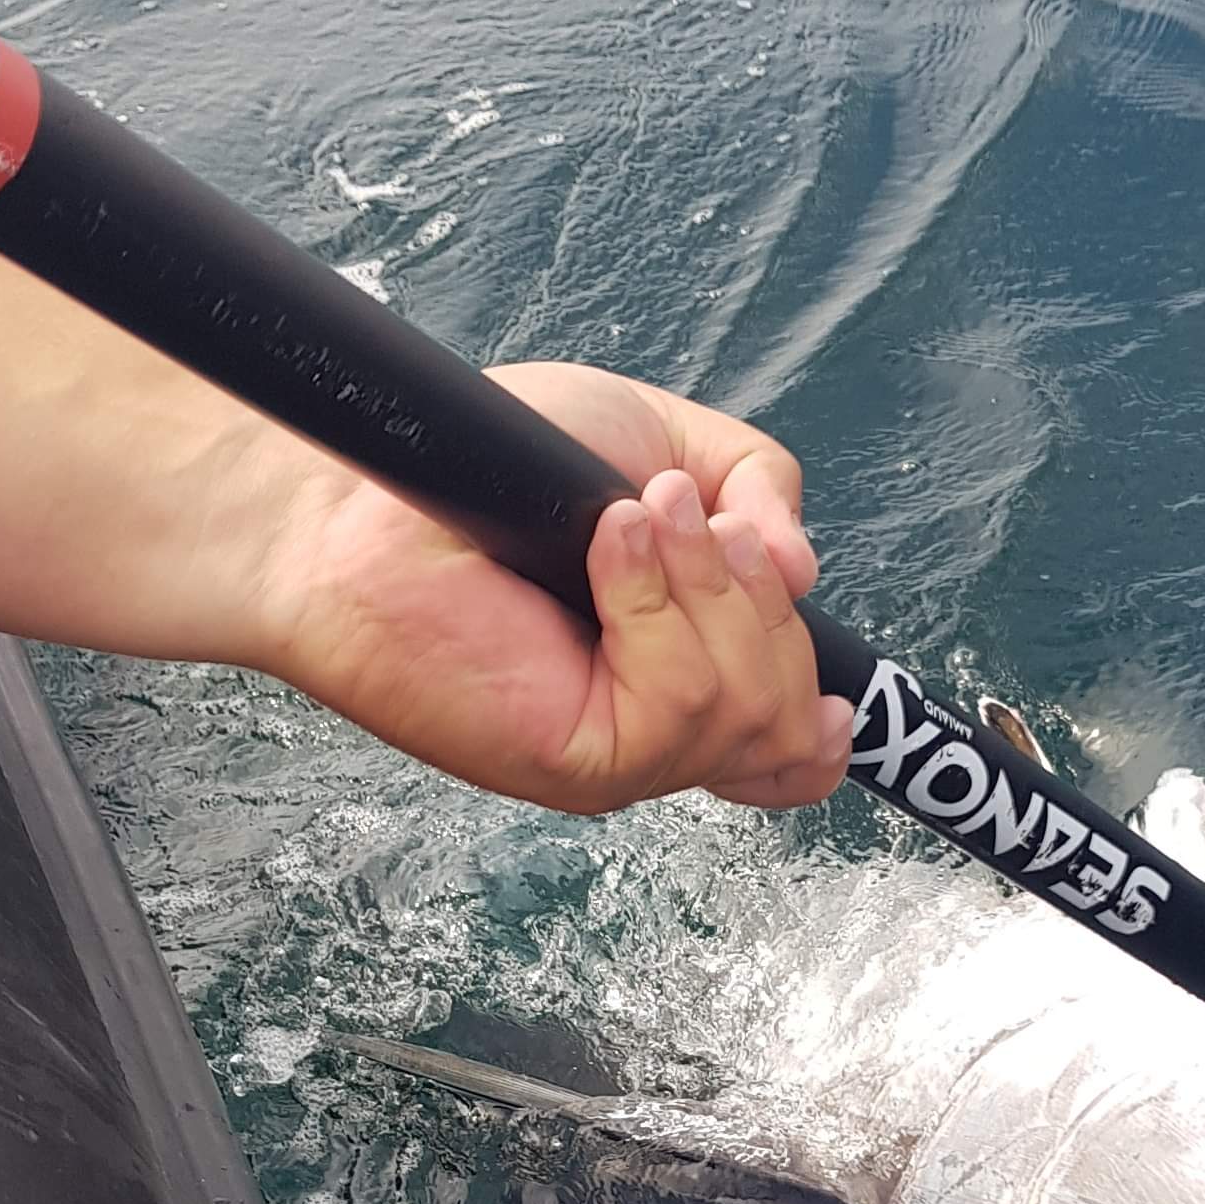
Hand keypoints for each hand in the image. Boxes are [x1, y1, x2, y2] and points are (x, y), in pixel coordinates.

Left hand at [246, 360, 852, 813]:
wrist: (368, 492)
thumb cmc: (490, 463)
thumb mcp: (659, 442)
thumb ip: (758, 487)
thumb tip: (805, 572)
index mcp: (675, 674)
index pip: (785, 756)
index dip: (823, 727)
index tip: (836, 694)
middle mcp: (653, 730)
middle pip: (793, 720)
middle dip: (761, 602)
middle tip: (674, 521)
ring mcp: (621, 755)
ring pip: (751, 705)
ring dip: (706, 585)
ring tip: (627, 519)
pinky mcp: (581, 761)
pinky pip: (683, 701)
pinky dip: (660, 603)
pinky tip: (607, 546)